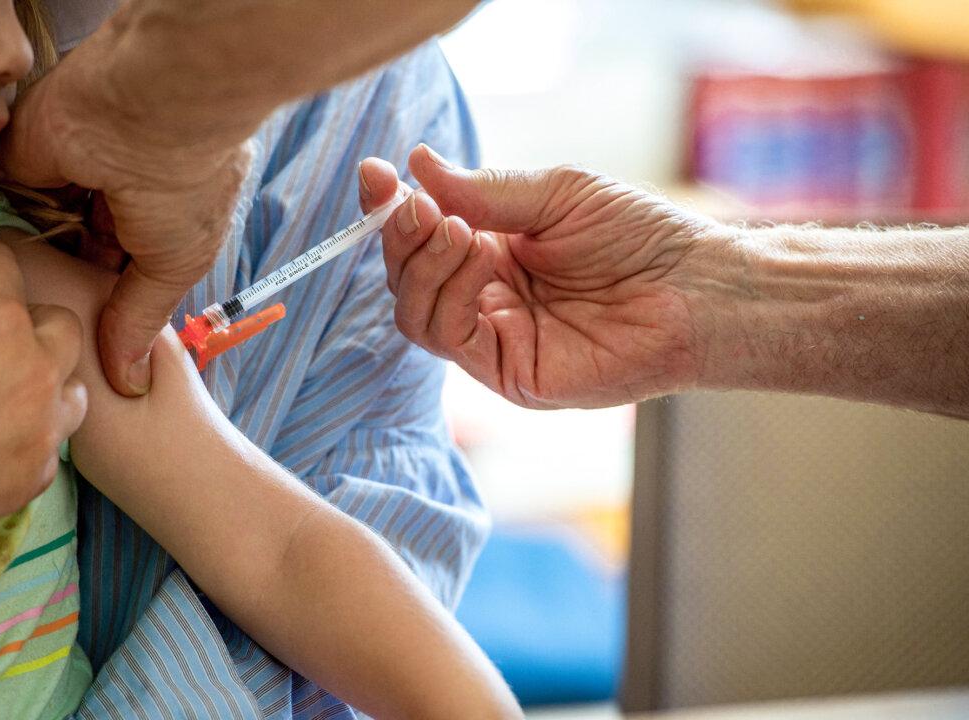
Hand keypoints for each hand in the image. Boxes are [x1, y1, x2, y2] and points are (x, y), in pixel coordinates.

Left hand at [0, 32, 251, 396]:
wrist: (154, 108)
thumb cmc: (187, 186)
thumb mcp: (174, 266)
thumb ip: (140, 318)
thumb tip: (132, 382)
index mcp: (163, 215)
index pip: (128, 262)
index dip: (110, 297)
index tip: (92, 335)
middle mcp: (119, 193)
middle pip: (84, 246)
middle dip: (74, 281)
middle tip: (55, 324)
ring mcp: (74, 171)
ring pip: (47, 223)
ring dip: (41, 252)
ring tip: (29, 295)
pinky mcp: (29, 152)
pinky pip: (10, 194)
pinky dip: (9, 221)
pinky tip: (6, 252)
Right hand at [0, 209, 86, 540]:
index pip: (3, 262)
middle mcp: (35, 375)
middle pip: (60, 326)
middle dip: (26, 316)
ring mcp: (39, 432)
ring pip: (70, 387)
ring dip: (44, 376)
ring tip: (2, 378)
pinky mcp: (30, 480)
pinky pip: (52, 442)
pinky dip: (31, 430)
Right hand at [359, 145, 720, 408]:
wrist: (696, 287)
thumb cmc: (640, 237)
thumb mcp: (556, 194)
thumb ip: (485, 189)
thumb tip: (418, 164)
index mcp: (492, 255)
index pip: (421, 239)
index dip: (391, 210)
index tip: (375, 174)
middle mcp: (485, 299)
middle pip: (407, 278)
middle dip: (400, 237)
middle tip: (413, 203)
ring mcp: (494, 339)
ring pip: (416, 311)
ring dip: (422, 264)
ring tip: (452, 227)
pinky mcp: (508, 373)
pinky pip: (451, 337)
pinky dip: (450, 292)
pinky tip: (476, 255)